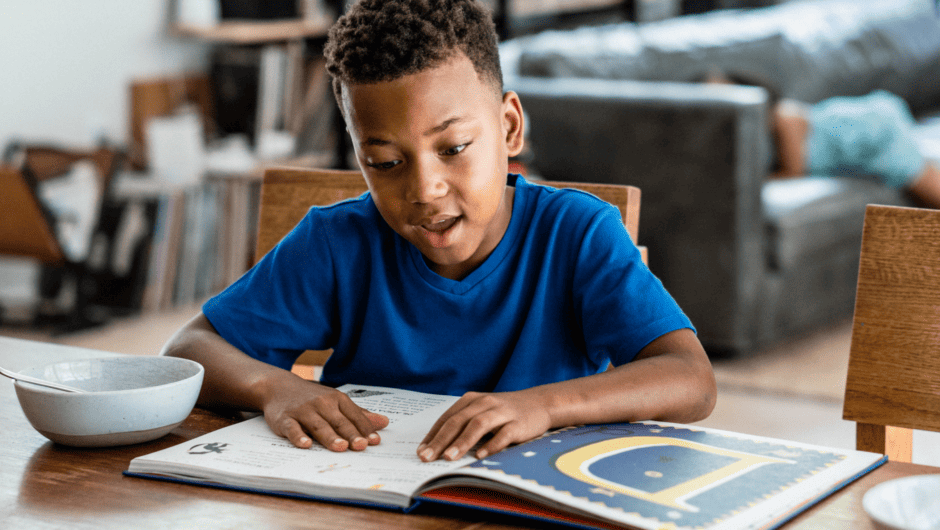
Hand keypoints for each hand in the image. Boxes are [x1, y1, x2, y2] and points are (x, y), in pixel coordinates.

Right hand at [261, 375, 388, 450]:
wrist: (278, 386)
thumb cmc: (312, 398)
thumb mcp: (336, 401)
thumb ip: (359, 414)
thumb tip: (385, 422)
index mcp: (337, 399)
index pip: (354, 415)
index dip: (365, 429)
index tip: (375, 441)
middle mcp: (322, 403)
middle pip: (339, 422)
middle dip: (351, 434)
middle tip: (361, 446)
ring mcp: (303, 411)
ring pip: (319, 426)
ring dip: (330, 437)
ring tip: (340, 447)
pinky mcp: (286, 419)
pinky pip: (293, 428)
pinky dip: (299, 436)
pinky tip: (306, 444)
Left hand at [417, 390, 551, 461]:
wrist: (540, 403)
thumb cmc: (505, 412)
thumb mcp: (482, 412)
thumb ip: (464, 425)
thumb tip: (438, 447)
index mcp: (472, 400)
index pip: (447, 418)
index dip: (433, 435)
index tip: (421, 451)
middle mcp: (485, 403)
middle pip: (459, 421)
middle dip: (441, 440)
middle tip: (427, 457)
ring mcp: (502, 412)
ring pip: (478, 425)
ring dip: (462, 442)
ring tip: (449, 458)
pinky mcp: (519, 423)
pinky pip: (503, 434)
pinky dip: (491, 445)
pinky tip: (480, 456)